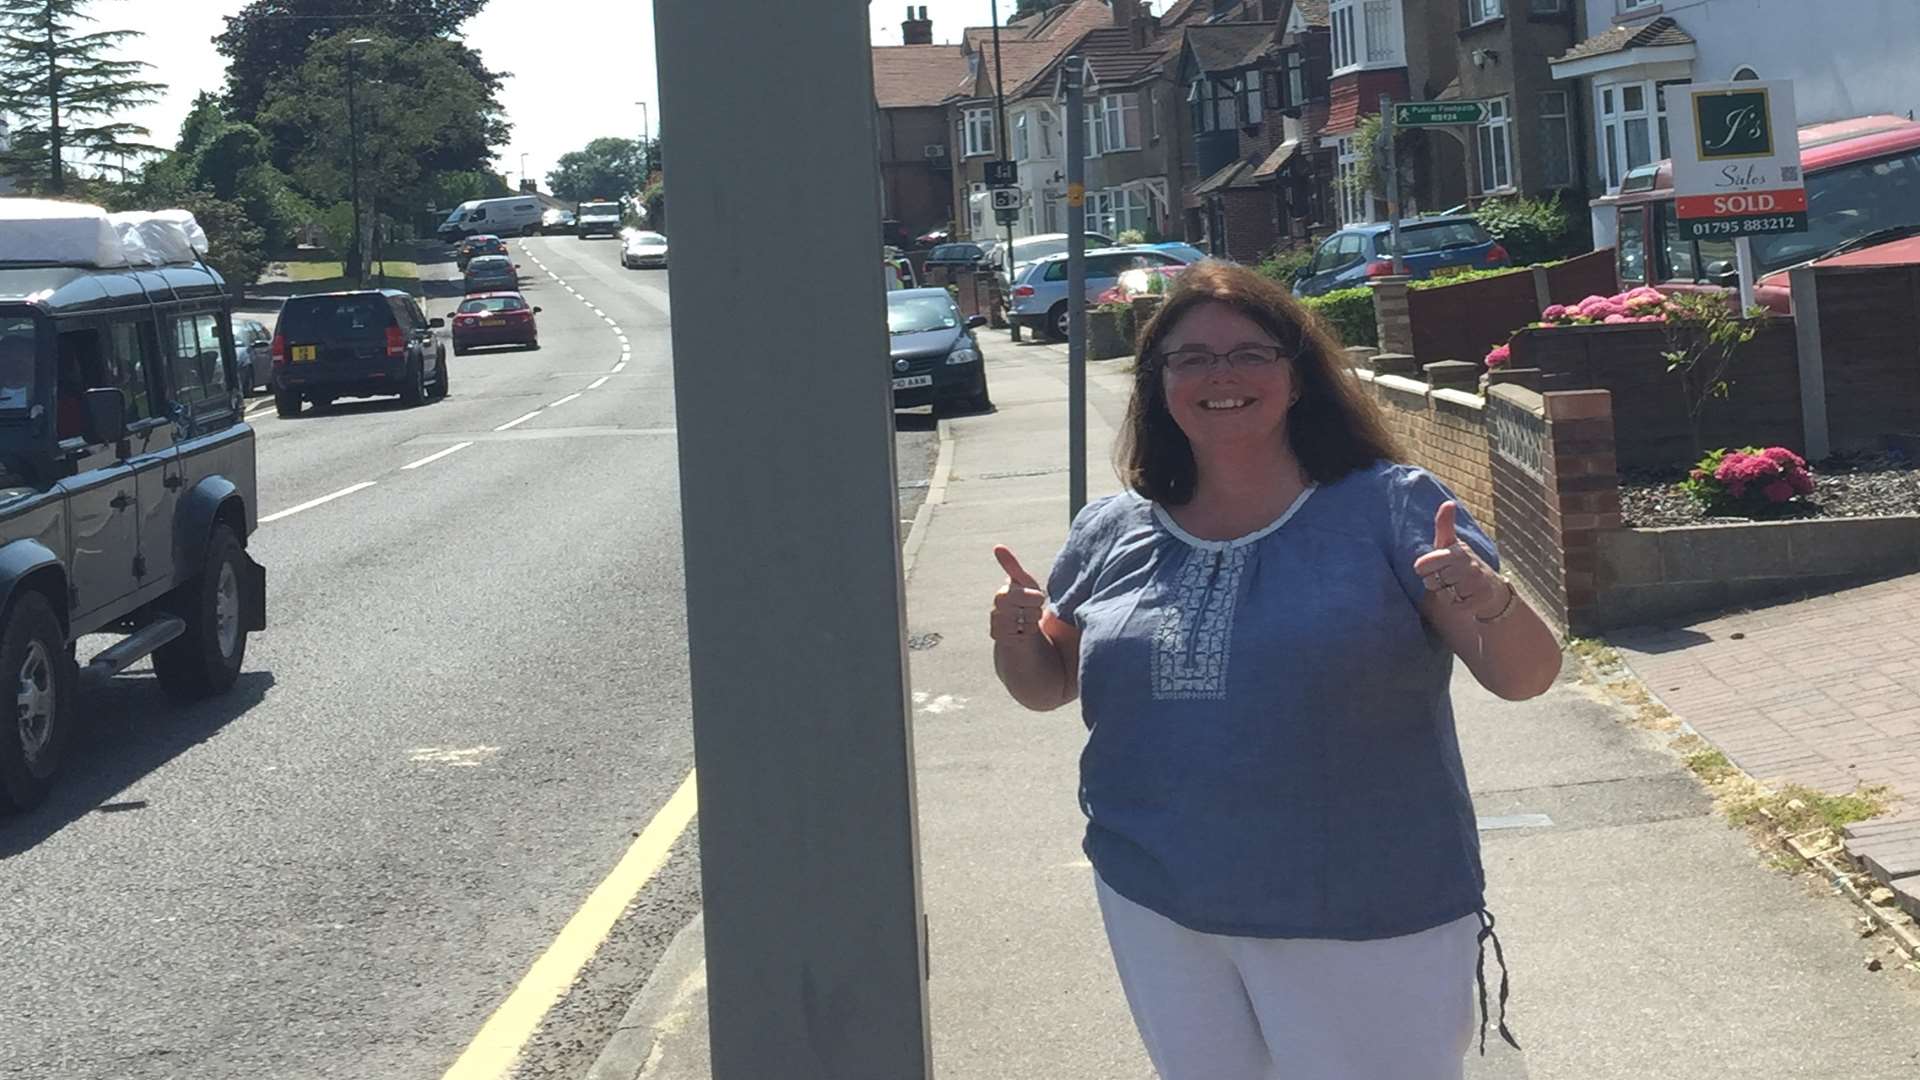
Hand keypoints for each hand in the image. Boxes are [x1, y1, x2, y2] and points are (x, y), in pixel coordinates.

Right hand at [991, 545, 1046, 641]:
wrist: (1018, 624)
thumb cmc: (1024, 600)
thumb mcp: (1024, 582)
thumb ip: (1012, 566)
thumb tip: (997, 546)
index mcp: (1002, 593)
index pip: (1027, 596)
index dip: (1036, 598)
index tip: (1035, 598)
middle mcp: (996, 609)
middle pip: (1029, 611)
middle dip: (1035, 611)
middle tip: (1030, 610)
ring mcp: (996, 623)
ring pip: (1026, 624)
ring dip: (1032, 623)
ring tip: (1026, 620)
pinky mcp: (998, 636)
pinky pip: (1022, 636)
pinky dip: (1026, 633)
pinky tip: (1022, 630)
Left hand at [1412, 502, 1503, 617]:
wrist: (1490, 587)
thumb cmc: (1463, 563)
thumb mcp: (1451, 544)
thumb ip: (1444, 525)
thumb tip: (1448, 502)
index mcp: (1457, 550)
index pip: (1422, 566)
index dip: (1424, 569)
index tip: (1435, 566)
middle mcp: (1469, 565)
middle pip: (1431, 582)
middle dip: (1436, 583)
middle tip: (1448, 578)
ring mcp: (1476, 582)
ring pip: (1443, 595)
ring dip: (1446, 594)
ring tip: (1457, 587)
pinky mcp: (1481, 599)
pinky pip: (1455, 607)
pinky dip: (1456, 606)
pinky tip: (1464, 598)